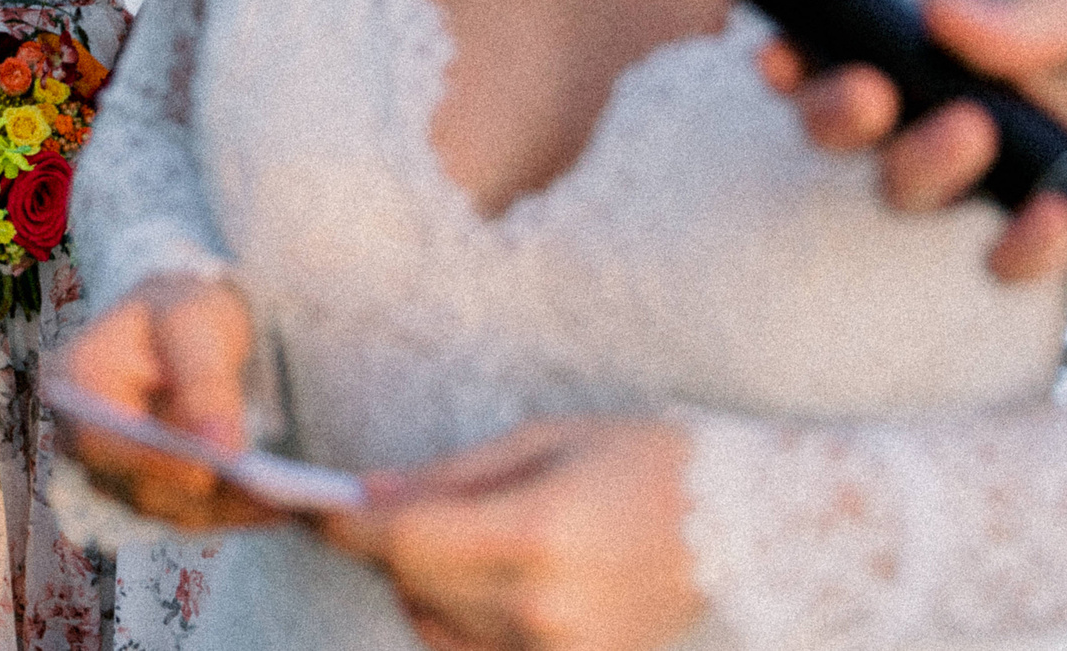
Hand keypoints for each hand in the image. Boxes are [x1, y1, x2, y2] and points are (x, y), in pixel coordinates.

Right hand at [50, 273, 279, 530]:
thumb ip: (204, 381)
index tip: (205, 474)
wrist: (182, 326)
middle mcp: (83, 438)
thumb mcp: (192, 322)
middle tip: (272, 497)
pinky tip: (284, 504)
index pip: (100, 440)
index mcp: (75, 383)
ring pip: (170, 508)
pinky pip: (193, 510)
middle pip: (137, 486)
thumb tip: (221, 450)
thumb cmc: (180, 311)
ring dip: (229, 509)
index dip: (151, 463)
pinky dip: (236, 509)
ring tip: (291, 503)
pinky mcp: (152, 490)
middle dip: (204, 495)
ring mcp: (115, 471)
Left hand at [320, 418, 700, 650]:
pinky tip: (482, 577)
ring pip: (439, 626)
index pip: (407, 541)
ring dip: (422, 584)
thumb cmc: (646, 462)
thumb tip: (367, 494)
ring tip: (453, 536)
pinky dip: (459, 617)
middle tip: (384, 507)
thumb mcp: (546, 440)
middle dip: (388, 546)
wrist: (748, 529)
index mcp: (539, 533)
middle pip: (415, 585)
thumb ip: (452, 475)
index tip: (318, 507)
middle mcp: (544, 607)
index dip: (351, 525)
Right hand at [759, 0, 1066, 281]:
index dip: (789, 50)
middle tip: (871, 101)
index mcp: (948, 31)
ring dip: (919, 170)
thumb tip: (937, 13)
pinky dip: (1020, 249)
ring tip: (979, 138)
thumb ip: (1035, 3)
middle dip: (834, 116)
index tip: (772, 53)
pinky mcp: (1052, 232)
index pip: (841, 37)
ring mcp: (996, 172)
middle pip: (843, 125)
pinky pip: (1001, 262)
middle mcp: (952, 102)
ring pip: (905, 193)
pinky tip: (1063, 218)